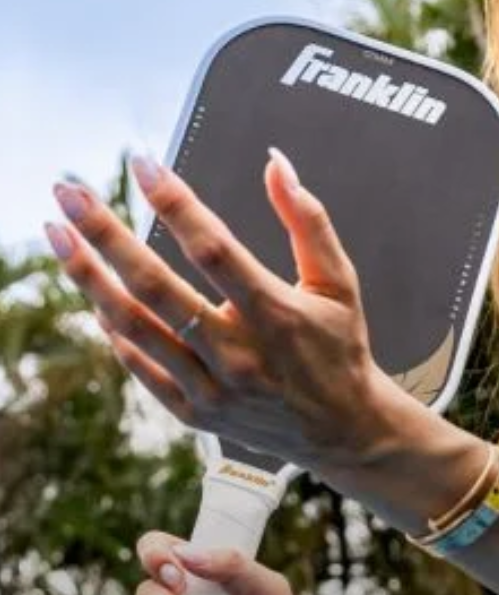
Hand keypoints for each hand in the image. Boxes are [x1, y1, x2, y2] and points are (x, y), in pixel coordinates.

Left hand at [45, 149, 387, 469]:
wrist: (343, 431)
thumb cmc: (339, 346)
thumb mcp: (338, 280)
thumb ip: (307, 219)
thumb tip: (276, 163)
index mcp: (276, 314)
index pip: (213, 249)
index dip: (175, 203)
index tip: (143, 165)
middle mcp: (238, 354)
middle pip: (155, 288)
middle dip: (105, 235)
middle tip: (69, 195)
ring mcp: (211, 388)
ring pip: (134, 328)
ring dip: (90, 279)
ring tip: (58, 237)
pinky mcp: (194, 413)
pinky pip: (140, 367)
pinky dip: (114, 330)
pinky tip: (95, 294)